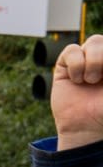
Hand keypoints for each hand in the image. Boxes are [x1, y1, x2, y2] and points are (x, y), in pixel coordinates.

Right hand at [52, 35, 102, 151]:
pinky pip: (71, 50)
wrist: (85, 125)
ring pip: (93, 42)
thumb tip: (100, 69)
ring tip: (90, 80)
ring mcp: (86, 61)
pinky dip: (76, 64)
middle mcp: (102, 59)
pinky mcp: (66, 66)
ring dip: (93, 62)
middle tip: (101, 78)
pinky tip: (77, 80)